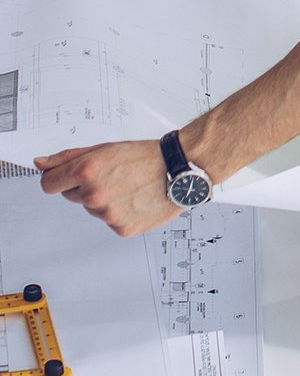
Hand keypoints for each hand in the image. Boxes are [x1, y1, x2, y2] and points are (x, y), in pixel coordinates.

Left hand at [36, 141, 178, 235]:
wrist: (181, 168)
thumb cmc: (147, 156)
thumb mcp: (106, 148)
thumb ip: (68, 156)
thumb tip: (41, 163)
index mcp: (87, 171)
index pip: (48, 184)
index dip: (58, 178)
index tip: (67, 176)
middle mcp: (94, 194)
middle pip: (71, 196)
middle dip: (86, 186)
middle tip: (113, 176)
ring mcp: (107, 214)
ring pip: (92, 209)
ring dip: (105, 200)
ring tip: (129, 187)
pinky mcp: (120, 228)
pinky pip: (109, 221)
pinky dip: (120, 212)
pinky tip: (135, 199)